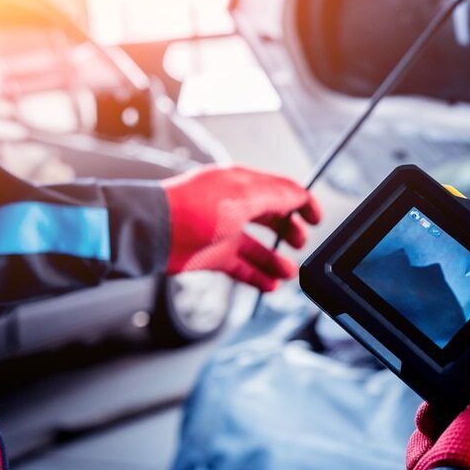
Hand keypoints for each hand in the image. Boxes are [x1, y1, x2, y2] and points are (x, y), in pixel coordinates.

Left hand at [162, 165, 321, 290]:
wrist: (152, 233)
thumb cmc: (191, 209)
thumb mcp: (242, 197)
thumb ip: (276, 196)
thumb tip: (301, 196)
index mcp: (243, 185)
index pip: (282, 190)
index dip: (303, 204)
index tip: (316, 219)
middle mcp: (236, 206)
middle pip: (273, 218)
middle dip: (291, 231)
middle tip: (300, 243)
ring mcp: (225, 232)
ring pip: (260, 247)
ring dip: (277, 260)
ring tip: (289, 272)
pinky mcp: (214, 256)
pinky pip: (244, 267)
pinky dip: (259, 276)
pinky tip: (272, 285)